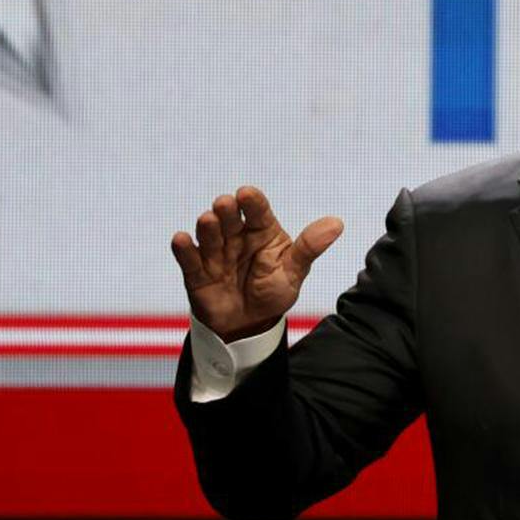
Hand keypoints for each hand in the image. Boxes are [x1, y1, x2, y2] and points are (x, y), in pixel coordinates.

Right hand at [170, 186, 342, 342]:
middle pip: (229, 219)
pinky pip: (188, 259)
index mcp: (262, 232)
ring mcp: (215, 253)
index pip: (257, 212)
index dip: (251, 202)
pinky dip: (183, 249)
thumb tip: (337, 223)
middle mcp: (236, 238)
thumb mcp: (294, 271)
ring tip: (208, 220)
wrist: (250, 325)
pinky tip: (181, 240)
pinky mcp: (197, 272)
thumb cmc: (274, 291)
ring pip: (208, 235)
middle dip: (226, 211)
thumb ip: (309, 247)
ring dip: (207, 227)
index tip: (246, 194)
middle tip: (225, 205)